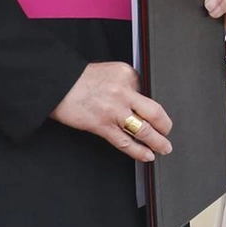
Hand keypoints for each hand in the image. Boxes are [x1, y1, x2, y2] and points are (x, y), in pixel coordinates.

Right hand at [49, 62, 171, 161]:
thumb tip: (139, 101)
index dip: (149, 104)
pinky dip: (139, 151)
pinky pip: (125, 142)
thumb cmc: (80, 79)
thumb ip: (127, 84)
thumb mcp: (111, 72)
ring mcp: (114, 110)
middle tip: (168, 132)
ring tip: (164, 147)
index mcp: (127, 74)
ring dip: (157, 141)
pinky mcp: (102, 125)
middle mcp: (124, 91)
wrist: (56, 85)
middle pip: (154, 111)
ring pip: (144, 129)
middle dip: (165, 125)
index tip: (154, 114)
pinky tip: (147, 155)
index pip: (148, 92)